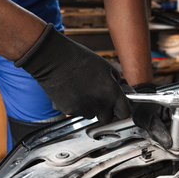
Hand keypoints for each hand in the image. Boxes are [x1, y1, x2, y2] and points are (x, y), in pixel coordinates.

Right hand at [14, 24, 130, 123]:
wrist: (54, 59)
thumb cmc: (80, 59)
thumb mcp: (106, 67)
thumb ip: (116, 82)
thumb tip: (121, 91)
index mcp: (111, 92)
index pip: (124, 113)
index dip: (123, 110)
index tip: (120, 108)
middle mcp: (98, 104)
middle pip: (107, 118)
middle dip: (106, 111)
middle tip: (100, 98)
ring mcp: (83, 109)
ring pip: (91, 115)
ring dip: (90, 107)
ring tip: (83, 90)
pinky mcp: (68, 111)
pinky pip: (76, 112)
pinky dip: (75, 105)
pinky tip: (72, 91)